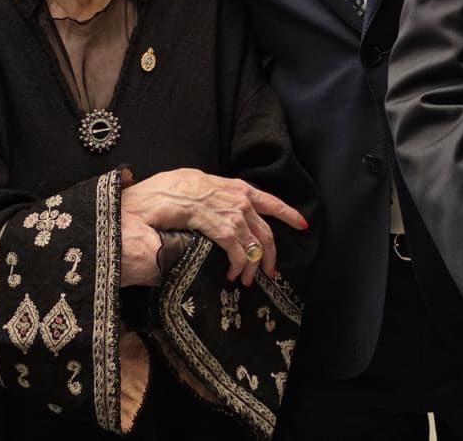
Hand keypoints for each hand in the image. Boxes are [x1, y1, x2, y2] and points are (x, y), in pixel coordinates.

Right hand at [121, 168, 307, 285]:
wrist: (159, 194)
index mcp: (237, 188)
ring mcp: (233, 214)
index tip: (302, 225)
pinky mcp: (223, 229)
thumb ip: (217, 195)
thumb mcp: (200, 184)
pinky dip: (239, 266)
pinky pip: (240, 253)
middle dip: (271, 255)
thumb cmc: (172, 188)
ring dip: (253, 267)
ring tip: (247, 280)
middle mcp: (240, 200)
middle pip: (266, 232)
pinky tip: (232, 274)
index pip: (270, 201)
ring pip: (255, 246)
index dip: (288, 214)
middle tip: (270, 272)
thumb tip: (221, 207)